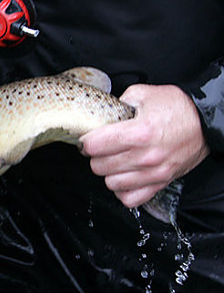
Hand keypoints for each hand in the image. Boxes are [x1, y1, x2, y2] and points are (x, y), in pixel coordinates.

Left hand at [80, 84, 209, 207]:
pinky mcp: (161, 183)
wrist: (206, 122)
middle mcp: (146, 156)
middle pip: (99, 166)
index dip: (86, 141)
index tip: (88, 139)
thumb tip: (101, 113)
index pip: (95, 146)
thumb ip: (118, 103)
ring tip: (113, 162)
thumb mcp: (144, 93)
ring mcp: (154, 173)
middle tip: (101, 149)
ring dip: (108, 173)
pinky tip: (124, 177)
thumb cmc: (178, 107)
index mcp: (139, 132)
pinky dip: (123, 190)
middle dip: (95, 156)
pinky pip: (130, 199)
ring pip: (111, 183)